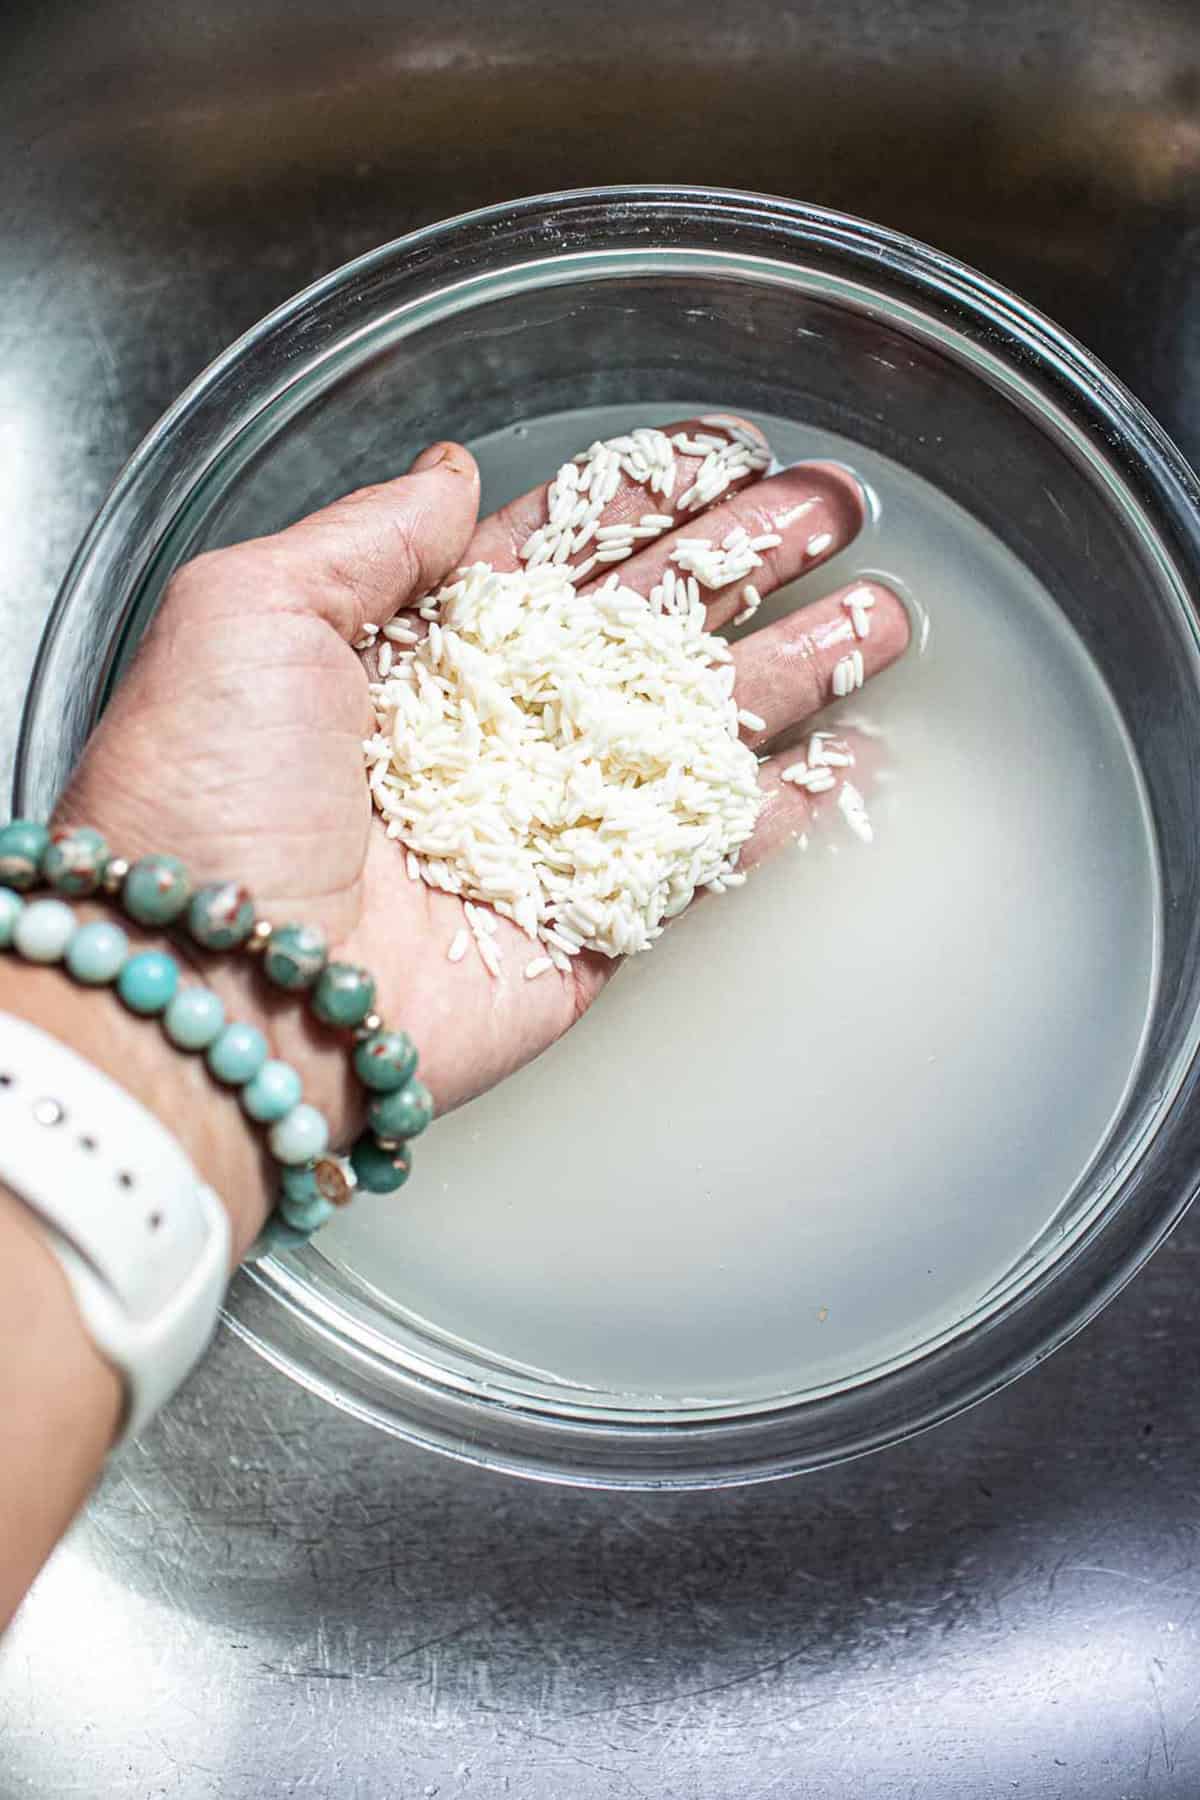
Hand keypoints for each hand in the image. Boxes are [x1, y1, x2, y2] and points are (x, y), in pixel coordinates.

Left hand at [58, 421, 908, 1242]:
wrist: (218, 992)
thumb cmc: (206, 796)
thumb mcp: (249, 612)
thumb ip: (370, 537)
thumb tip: (454, 472)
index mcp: (416, 648)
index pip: (558, 551)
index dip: (646, 498)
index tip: (730, 452)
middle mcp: (493, 729)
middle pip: (650, 626)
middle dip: (747, 562)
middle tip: (838, 510)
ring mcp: (550, 826)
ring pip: (698, 730)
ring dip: (795, 669)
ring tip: (884, 618)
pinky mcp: (590, 921)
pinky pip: (705, 854)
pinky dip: (787, 810)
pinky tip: (857, 760)